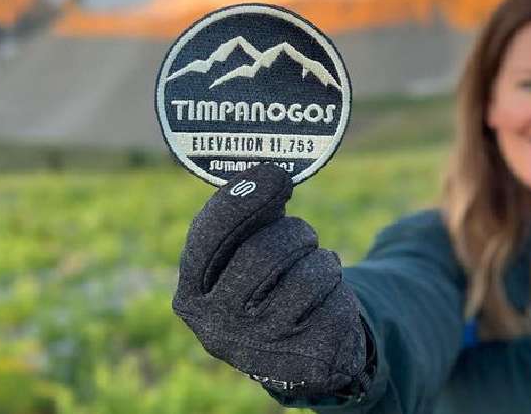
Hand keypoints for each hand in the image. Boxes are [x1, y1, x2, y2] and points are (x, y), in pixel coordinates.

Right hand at [172, 163, 369, 397]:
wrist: (299, 355)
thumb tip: (273, 171)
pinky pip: (334, 300)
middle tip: (303, 234)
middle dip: (294, 233)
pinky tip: (329, 299)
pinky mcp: (304, 359)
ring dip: (321, 261)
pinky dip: (339, 288)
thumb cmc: (268, 289)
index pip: (208, 237)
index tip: (276, 174)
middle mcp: (216, 325)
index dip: (243, 199)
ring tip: (318, 268)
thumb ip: (249, 218)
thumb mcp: (245, 256)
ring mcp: (260, 347)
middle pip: (263, 253)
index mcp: (191, 294)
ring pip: (306, 276)